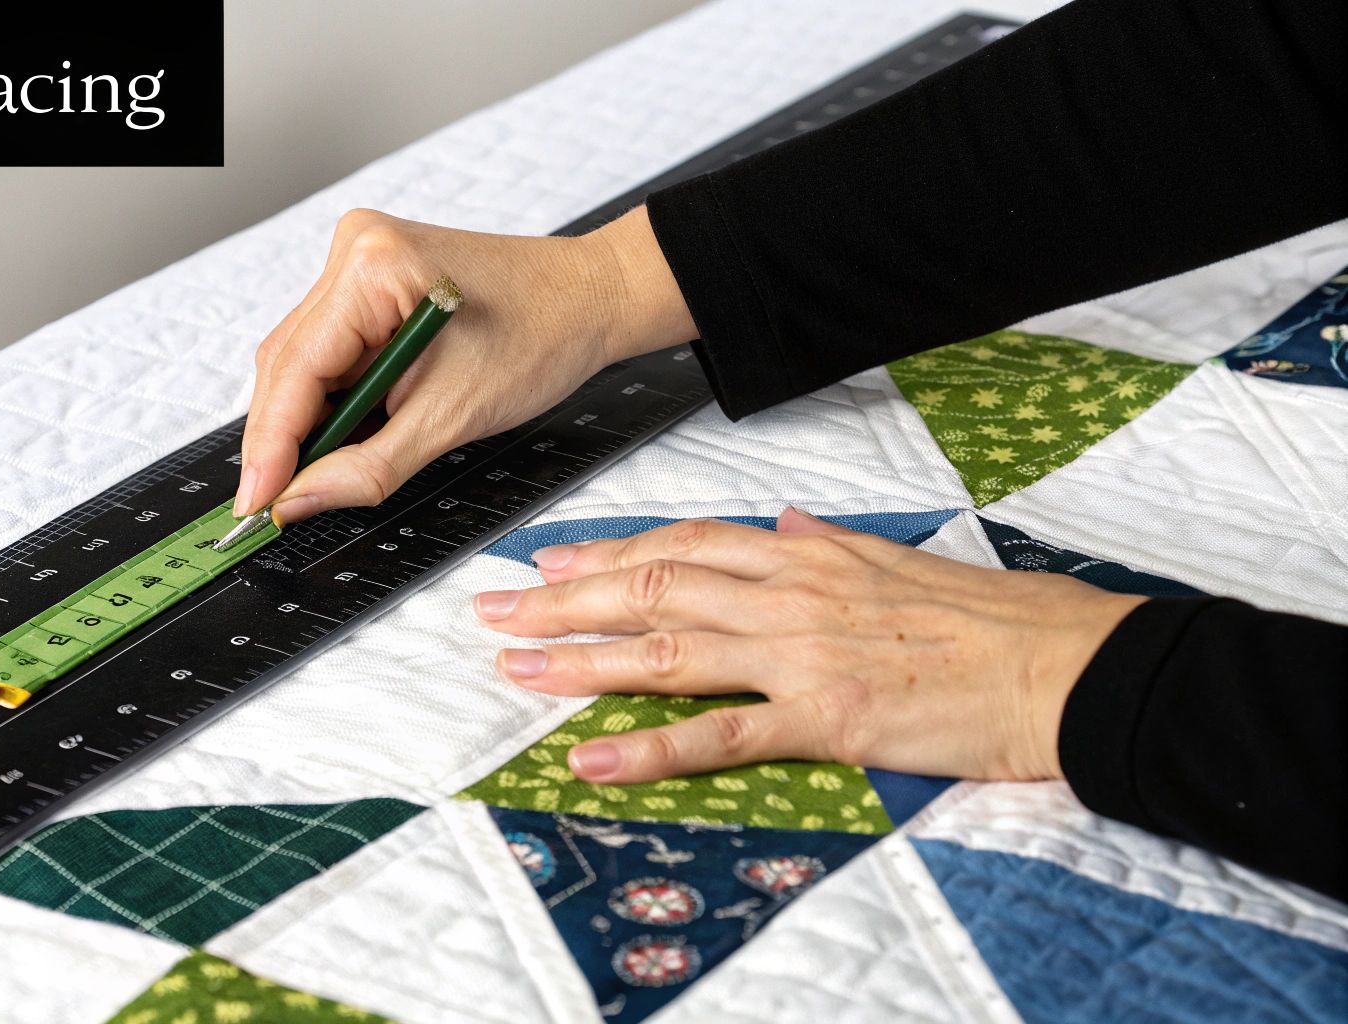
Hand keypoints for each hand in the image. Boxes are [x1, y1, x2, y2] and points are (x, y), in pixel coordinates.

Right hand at [235, 206, 694, 521]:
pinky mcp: (371, 282)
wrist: (592, 299)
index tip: (253, 504)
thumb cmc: (545, 336)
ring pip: (304, 362)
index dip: (269, 446)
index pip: (295, 369)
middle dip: (283, 439)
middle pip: (288, 364)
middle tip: (274, 507)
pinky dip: (336, 401)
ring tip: (312, 478)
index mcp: (374, 267)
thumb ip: (368, 466)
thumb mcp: (453, 417)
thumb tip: (299, 500)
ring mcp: (359, 263)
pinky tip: (345, 437)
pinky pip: (332, 352)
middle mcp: (355, 252)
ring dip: (309, 422)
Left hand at [474, 509, 1145, 783]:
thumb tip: (788, 523)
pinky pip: (720, 735)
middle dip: (564, 597)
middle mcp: (790, 593)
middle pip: (652, 586)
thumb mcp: (904, 558)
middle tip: (497, 608)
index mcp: (807, 554)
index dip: (607, 549)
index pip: (683, 540)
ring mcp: (802, 654)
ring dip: (581, 659)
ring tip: (515, 666)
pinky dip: (649, 748)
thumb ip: (833, 543)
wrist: (1066, 664)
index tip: (549, 558)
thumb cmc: (996, 618)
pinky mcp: (826, 717)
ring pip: (666, 650)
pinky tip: (591, 757)